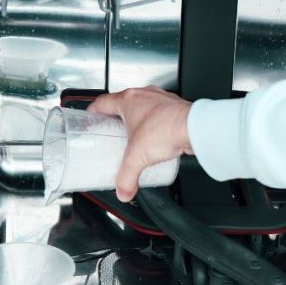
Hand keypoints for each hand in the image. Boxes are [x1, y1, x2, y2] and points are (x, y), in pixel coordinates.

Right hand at [87, 86, 192, 201]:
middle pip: (123, 103)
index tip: (90, 118)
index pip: (102, 102)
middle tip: (112, 132)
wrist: (195, 128)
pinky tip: (158, 139)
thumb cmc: (167, 130)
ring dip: (138, 120)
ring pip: (144, 107)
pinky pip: (161, 114)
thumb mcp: (137, 158)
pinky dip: (156, 124)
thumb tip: (123, 189)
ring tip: (136, 137)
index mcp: (129, 100)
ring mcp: (162, 100)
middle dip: (116, 119)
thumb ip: (126, 177)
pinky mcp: (177, 108)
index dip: (93, 112)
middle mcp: (145, 95)